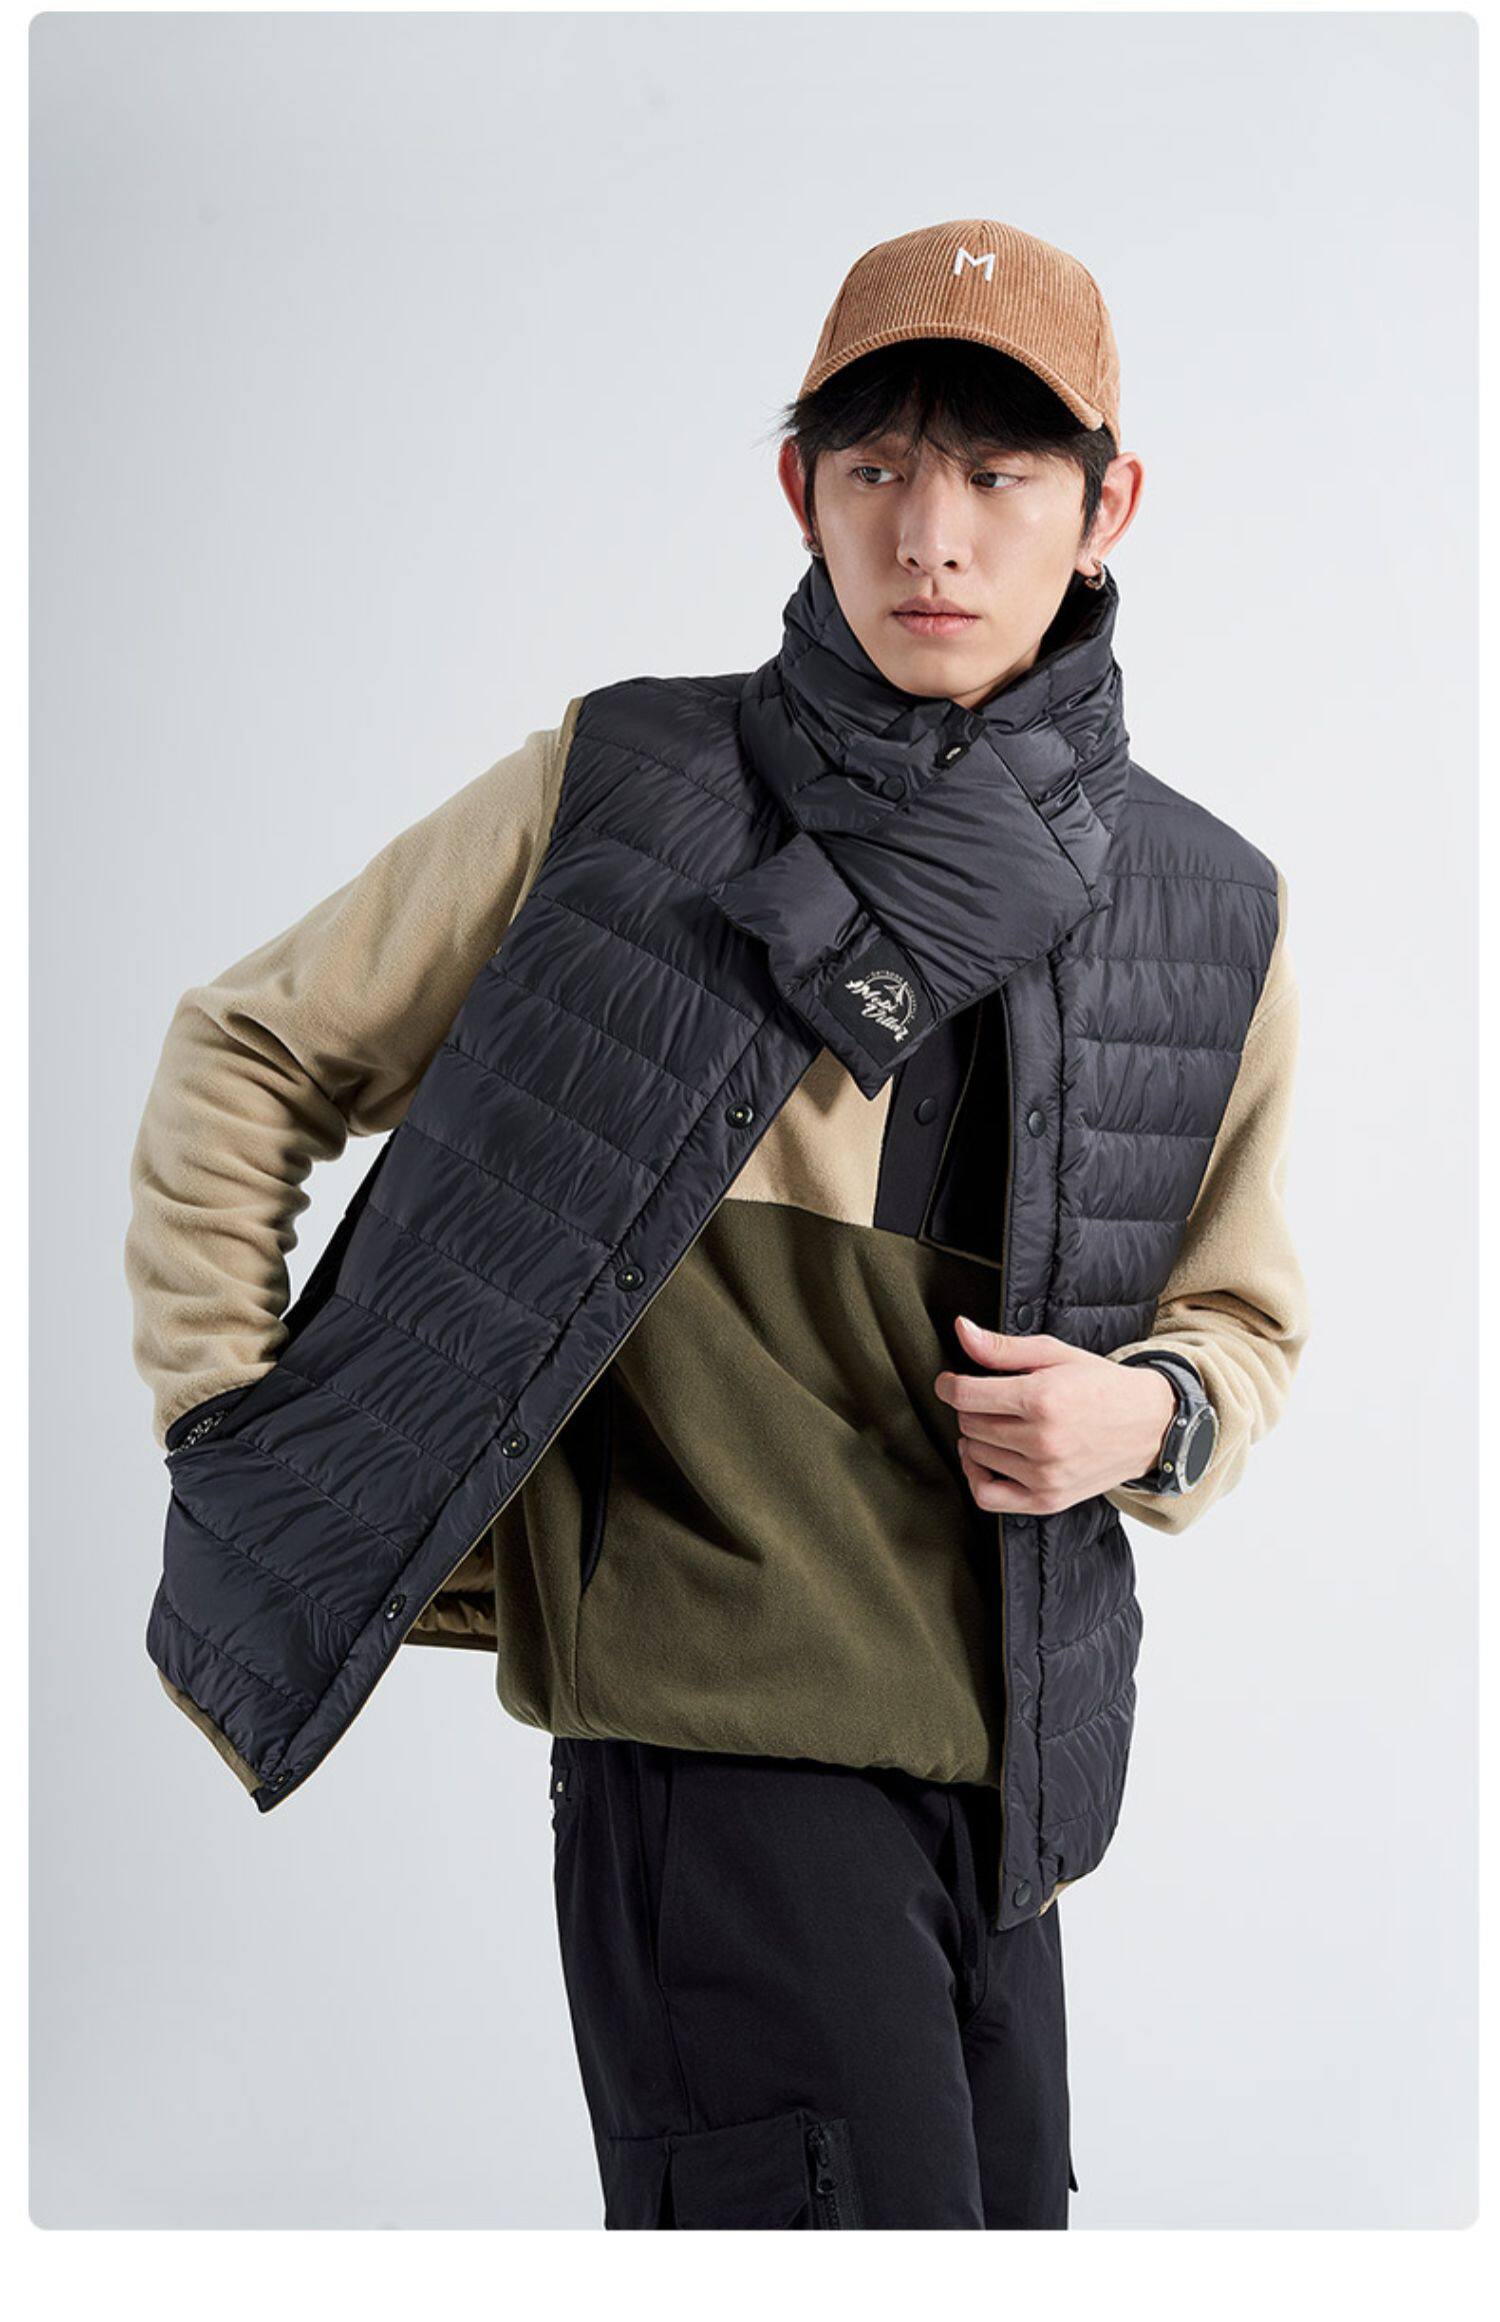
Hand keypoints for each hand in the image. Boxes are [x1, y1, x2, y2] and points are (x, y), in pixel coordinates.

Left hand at [934, 1315, 1176, 1515]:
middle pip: (970, 1424)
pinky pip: (988, 1497)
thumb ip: (1003, 1348)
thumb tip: (962, 1330)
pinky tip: (984, 1459)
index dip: (948, 1386)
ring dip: (977, 1438)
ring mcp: (1045, 1474)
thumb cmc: (1101, 1385)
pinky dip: (976, 1477)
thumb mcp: (1054, 1354)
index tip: (949, 1382)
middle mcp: (1042, 1440)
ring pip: (976, 1455)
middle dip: (971, 1408)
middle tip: (989, 1399)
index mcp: (1042, 1398)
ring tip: (997, 1423)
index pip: (966, 1396)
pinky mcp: (1048, 1500)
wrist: (1149, 1425)